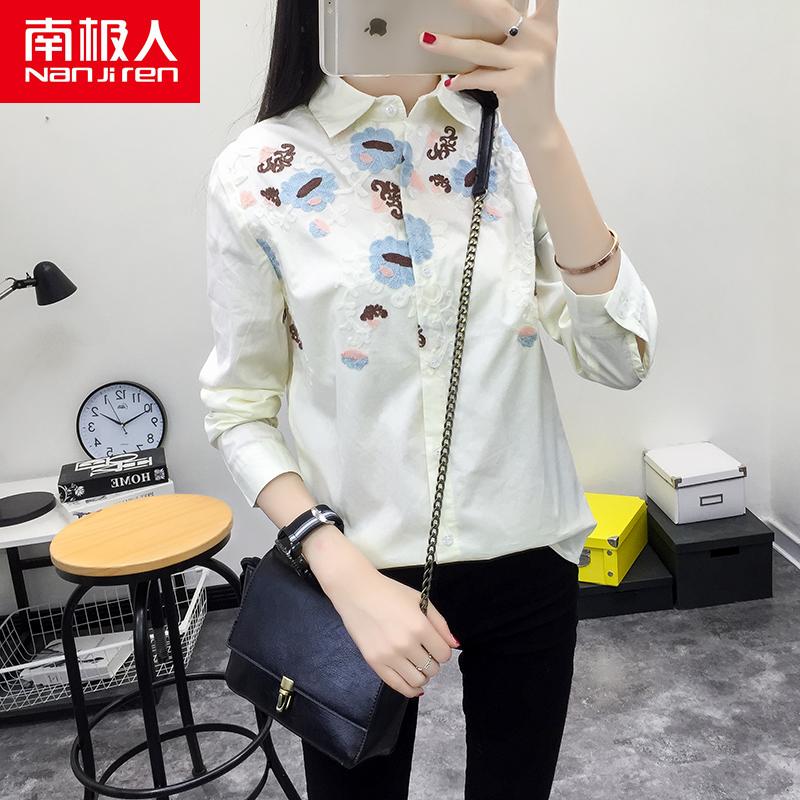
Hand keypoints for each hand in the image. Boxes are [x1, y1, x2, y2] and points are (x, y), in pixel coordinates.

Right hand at [319, 553, 458, 698]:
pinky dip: (410, 688)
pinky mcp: (374, 663)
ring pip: (418, 681)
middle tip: (424, 651)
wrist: (357, 592)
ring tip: (416, 663)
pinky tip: (413, 682)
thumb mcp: (420, 600)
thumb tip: (455, 644)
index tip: (436, 644)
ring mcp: (389, 656)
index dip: (443, 649)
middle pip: (433, 668)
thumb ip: (440, 623)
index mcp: (419, 627)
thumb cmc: (389, 592)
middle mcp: (405, 644)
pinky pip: (398, 686)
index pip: (444, 654)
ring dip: (422, 674)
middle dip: (433, 661)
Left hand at [418, 0, 559, 139]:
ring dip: (449, 45)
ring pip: (479, 49)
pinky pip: (478, 77)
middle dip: (470, 3)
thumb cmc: (529, 89)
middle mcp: (540, 40)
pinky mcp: (514, 84)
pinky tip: (449, 82)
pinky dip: (461, 80)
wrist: (540, 128)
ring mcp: (528, 62)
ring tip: (426, 39)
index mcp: (546, 27)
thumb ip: (517, 32)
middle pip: (499, 11)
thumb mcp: (531, 55)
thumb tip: (479, 13)